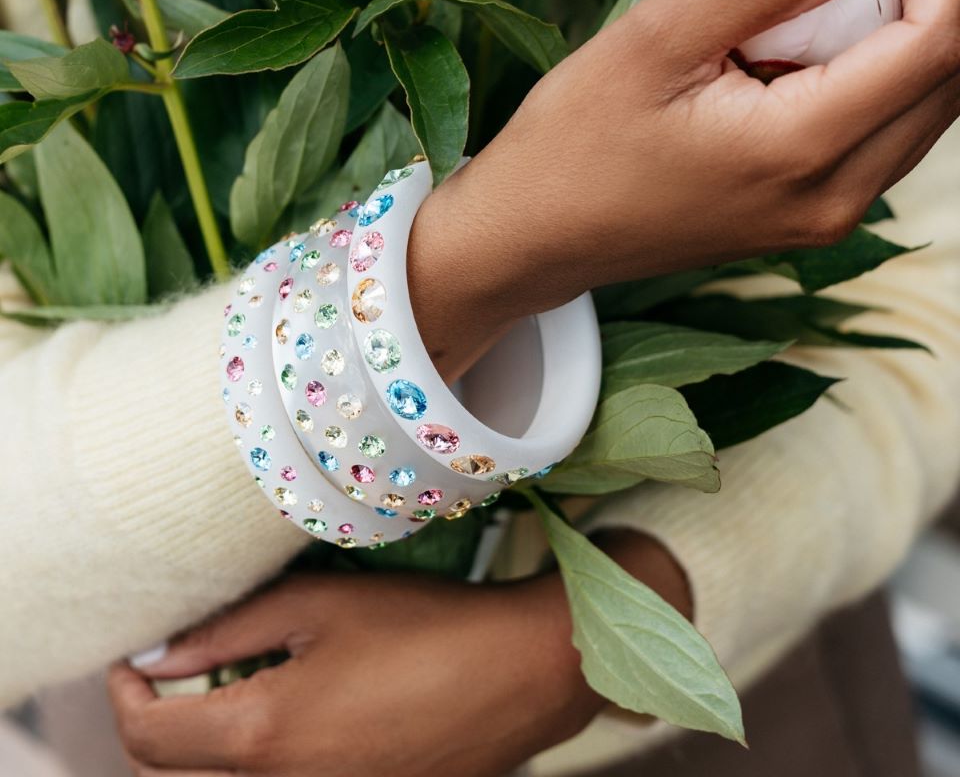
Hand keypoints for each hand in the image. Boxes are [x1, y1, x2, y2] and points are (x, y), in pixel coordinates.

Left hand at [109, 532, 688, 775]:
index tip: (136, 656)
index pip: (148, 736)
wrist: (519, 672)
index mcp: (264, 737)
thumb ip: (228, 631)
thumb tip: (158, 655)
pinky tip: (300, 713)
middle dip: (162, 725)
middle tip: (182, 669)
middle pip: (179, 776)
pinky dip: (267, 760)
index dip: (126, 692)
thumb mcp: (319, 606)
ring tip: (240, 686)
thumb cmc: (422, 625)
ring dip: (213, 746)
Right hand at [409, 0, 959, 379]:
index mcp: (799, 152)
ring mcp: (819, 217)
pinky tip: (812, 41)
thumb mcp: (655, 42)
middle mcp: (830, 199)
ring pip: (916, 110)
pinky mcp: (800, 218)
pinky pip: (874, 137)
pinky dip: (869, 74)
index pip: (936, 42)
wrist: (532, 237)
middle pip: (944, 80)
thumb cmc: (571, 148)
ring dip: (905, 30)